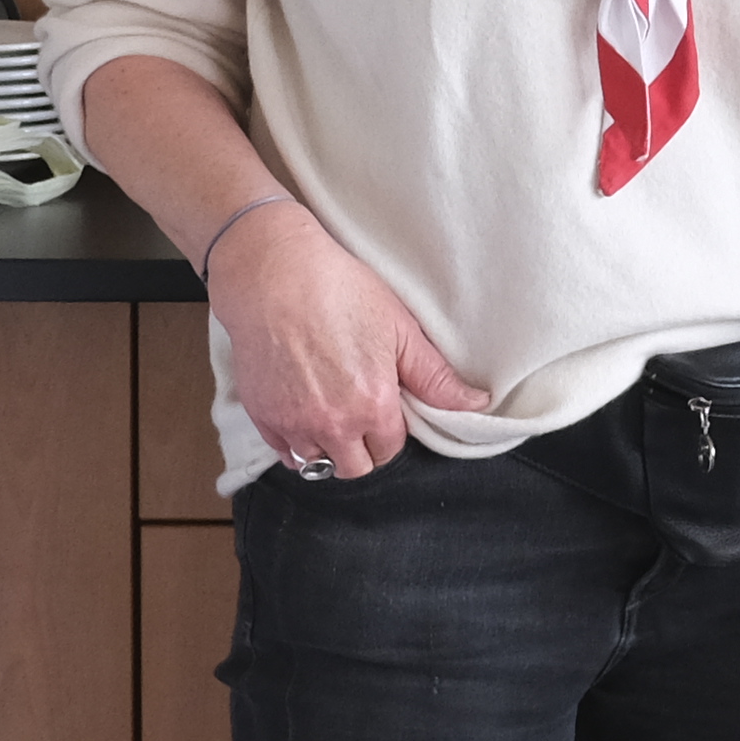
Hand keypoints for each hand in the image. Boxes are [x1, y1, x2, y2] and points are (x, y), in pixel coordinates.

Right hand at [214, 201, 488, 478]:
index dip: (390, 429)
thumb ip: (436, 377)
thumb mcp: (399, 328)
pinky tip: (303, 411)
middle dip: (362, 447)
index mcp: (372, 405)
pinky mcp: (262, 416)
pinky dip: (296, 442)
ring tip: (331, 413)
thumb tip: (477, 404)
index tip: (383, 404)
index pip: (389, 449)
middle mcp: (332, 424)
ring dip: (328, 449)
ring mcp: (293, 423)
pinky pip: (284, 453)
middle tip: (359, 411)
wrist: (272, 274)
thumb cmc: (339, 290)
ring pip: (317, 465)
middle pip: (355, 467)